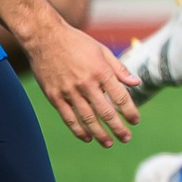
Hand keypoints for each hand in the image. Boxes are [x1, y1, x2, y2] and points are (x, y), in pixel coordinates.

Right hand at [24, 19, 139, 146]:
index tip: (135, 121)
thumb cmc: (77, 43)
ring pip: (87, 119)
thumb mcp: (102, 51)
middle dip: (118, 128)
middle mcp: (86, 84)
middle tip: (126, 138)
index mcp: (101, 72)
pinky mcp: (54, 96)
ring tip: (108, 143)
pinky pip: (68, 118)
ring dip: (99, 133)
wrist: (45, 38)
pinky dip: (78, 130)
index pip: (120, 97)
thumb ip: (119, 69)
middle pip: (105, 112)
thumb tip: (137, 83)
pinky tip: (86, 137)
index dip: (130, 111)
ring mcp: (69, 91)